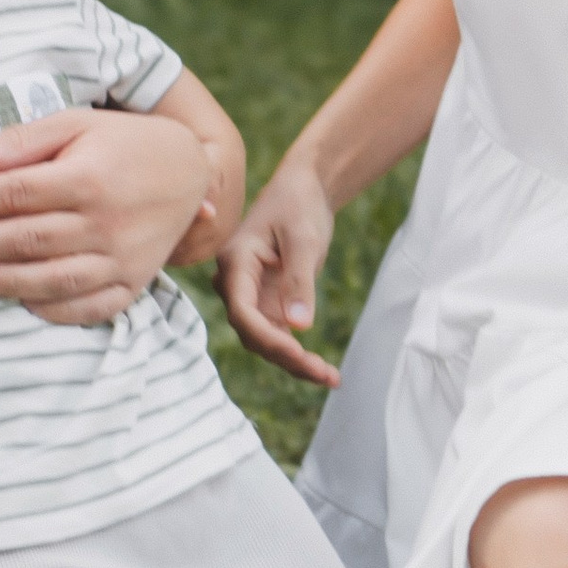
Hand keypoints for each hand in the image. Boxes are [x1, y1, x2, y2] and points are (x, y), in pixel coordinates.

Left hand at [0, 105, 212, 325]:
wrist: (191, 171)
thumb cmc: (122, 142)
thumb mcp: (78, 122)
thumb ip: (26, 139)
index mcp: (89, 177)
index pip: (17, 193)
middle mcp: (106, 222)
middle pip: (28, 238)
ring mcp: (123, 258)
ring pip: (55, 279)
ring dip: (6, 282)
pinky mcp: (134, 283)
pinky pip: (91, 308)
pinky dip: (55, 310)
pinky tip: (22, 302)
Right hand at [216, 158, 341, 385]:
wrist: (302, 190)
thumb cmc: (299, 205)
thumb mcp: (304, 239)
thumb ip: (299, 281)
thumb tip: (298, 327)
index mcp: (235, 262)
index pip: (242, 311)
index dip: (267, 337)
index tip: (298, 352)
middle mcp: (235, 284)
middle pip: (253, 333)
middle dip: (287, 357)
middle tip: (325, 374)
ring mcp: (250, 296)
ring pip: (265, 341)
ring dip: (295, 362)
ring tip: (331, 377)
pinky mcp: (266, 303)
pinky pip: (278, 336)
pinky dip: (299, 354)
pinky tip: (325, 371)